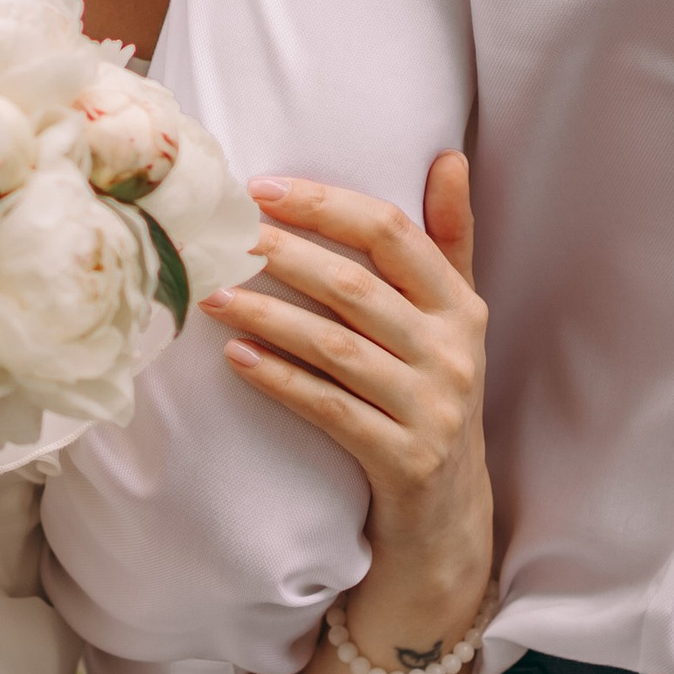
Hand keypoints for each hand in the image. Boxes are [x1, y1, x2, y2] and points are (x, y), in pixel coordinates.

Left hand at [202, 155, 491, 641]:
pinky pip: (331, 409)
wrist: (450, 518)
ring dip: (268, 316)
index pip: (392, 232)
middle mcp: (453, 351)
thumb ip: (447, 240)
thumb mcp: (453, 319)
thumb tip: (448, 155)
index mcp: (461, 305)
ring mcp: (433, 408)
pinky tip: (237, 358)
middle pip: (356, 286)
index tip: (260, 188)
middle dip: (283, 255)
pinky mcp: (406, 459)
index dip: (325, 205)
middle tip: (220, 237)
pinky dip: (281, 379)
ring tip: (213, 295)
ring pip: (336, 347)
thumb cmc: (433, 396)